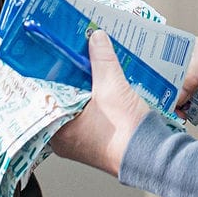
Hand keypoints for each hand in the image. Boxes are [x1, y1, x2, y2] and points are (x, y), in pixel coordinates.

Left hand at [51, 31, 152, 175]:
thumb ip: (102, 60)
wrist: (153, 157)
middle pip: (62, 101)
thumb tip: (96, 39)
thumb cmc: (126, 134)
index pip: (45, 97)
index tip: (51, 59)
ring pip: (77, 108)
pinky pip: (90, 116)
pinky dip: (95, 102)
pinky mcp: (98, 142)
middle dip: (70, 80)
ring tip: (89, 70)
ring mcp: (82, 143)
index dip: (49, 75)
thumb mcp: (112, 88)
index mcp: (58, 131)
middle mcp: (66, 140)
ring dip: (85, 90)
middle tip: (71, 60)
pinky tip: (104, 87)